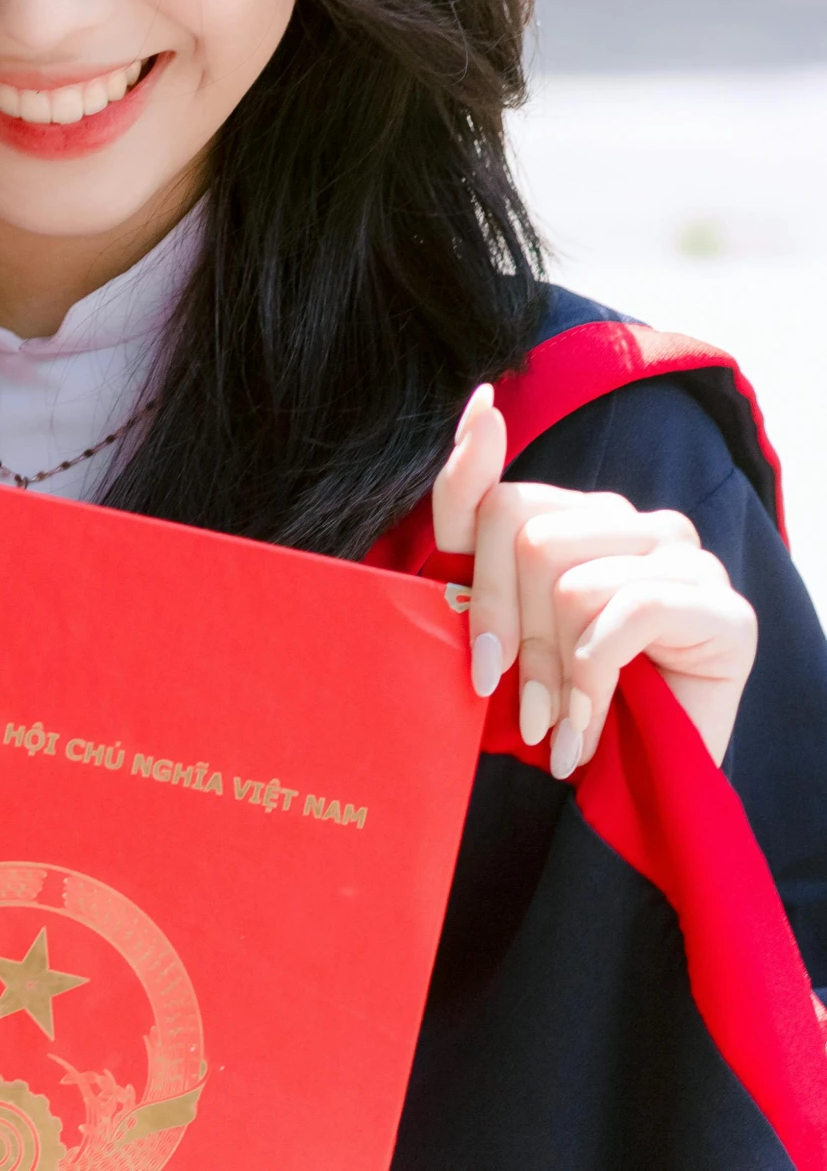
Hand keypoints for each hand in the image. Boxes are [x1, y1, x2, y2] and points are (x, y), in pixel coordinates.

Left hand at [432, 383, 757, 775]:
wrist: (630, 792)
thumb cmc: (557, 701)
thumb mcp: (494, 614)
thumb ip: (470, 511)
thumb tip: (484, 401)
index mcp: (574, 515)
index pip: (496, 497)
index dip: (476, 580)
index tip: (482, 659)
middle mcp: (632, 520)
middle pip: (526, 538)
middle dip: (515, 637)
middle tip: (524, 711)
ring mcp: (684, 556)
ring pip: (570, 579)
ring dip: (556, 673)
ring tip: (562, 725)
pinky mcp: (723, 606)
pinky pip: (627, 611)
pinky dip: (596, 679)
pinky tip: (594, 724)